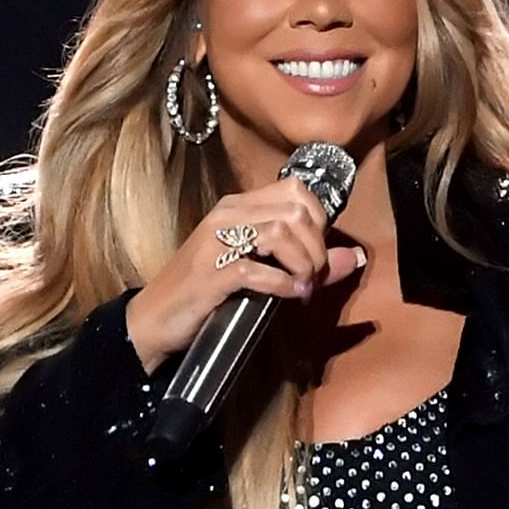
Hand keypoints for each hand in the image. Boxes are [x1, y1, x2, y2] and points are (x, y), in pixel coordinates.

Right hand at [126, 176, 366, 373]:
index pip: (295, 188)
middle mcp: (226, 215)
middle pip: (295, 211)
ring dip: (303, 264)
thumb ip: (303, 260)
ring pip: (281, 232)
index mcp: (236, 207)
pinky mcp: (209, 274)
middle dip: (317, 247)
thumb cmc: (205, 293)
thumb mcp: (256, 269)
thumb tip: (355, 257)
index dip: (319, 219)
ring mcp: (215, 242)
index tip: (317, 251)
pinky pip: (257, 270)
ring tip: (302, 286)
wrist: (153, 319)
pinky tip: (287, 295)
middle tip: (312, 276)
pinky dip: (281, 284)